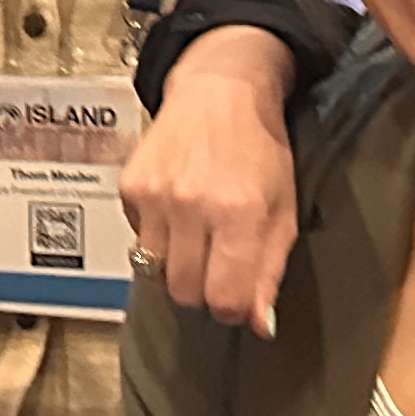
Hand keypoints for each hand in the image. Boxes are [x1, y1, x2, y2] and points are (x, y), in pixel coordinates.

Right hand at [121, 26, 301, 334]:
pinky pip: (136, 240)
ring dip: (177, 266)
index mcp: (239, 215)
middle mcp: (192, 206)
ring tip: (197, 236)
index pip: (226, 300)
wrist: (221, 90)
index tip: (239, 297)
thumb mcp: (284, 210)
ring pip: (155, 272)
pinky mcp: (130, 187)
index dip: (234, 309)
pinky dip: (156, 237)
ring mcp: (155, 196)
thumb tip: (259, 325)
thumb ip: (270, 271)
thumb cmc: (260, 150)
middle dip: (204, 289)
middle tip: (218, 263)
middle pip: (186, 294)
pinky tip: (176, 211)